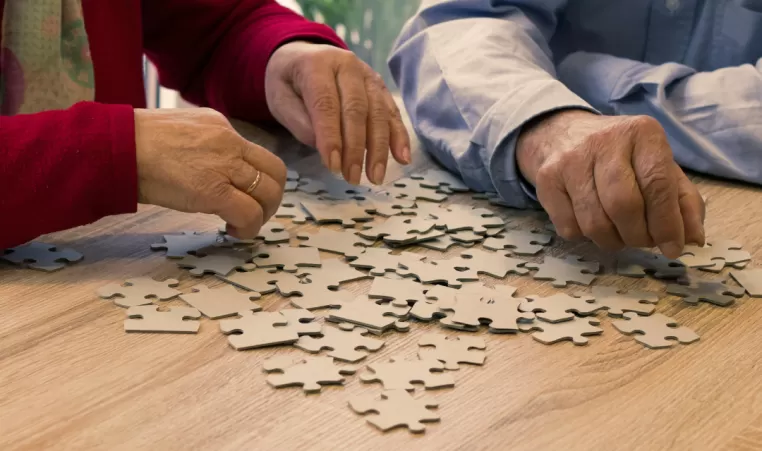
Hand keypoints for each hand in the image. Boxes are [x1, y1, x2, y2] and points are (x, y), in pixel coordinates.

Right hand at [134, 108, 286, 238]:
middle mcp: (230, 142)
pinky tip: (233, 231)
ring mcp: (225, 165)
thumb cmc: (135, 143)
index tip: (248, 195)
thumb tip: (211, 168)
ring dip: (262, 215)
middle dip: (271, 198)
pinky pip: (250, 214)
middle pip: (276, 173)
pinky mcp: (215, 190)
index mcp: (220, 126)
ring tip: (243, 225)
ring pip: (268, 194)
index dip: (262, 179)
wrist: (116, 147)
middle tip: (255, 213)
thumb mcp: (179, 131)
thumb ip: (203, 145)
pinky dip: (248, 228)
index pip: (260, 154)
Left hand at [265, 41, 410, 184]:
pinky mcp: (380, 86)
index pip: (326, 104)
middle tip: (352, 177)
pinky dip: (399, 135)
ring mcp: (367, 75)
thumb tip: (327, 147)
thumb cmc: (289, 82)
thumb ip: (299, 122)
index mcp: (317, 65)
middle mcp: (347, 65)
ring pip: (378, 112)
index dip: (331, 137)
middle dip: (356, 148)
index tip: (333, 166)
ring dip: (379, 148)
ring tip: (376, 176)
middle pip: (356, 109)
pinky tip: (402, 157)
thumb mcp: (280, 99)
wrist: (302, 56)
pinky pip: (392, 111)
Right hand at [517, 110, 704, 257]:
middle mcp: (604, 141)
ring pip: (594, 222)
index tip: (673, 247)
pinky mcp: (547, 180)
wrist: (561, 134)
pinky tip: (590, 221)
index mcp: (642, 133)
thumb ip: (682, 201)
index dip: (667, 224)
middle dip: (637, 236)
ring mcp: (570, 160)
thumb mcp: (657, 166)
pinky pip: (569, 227)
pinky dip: (585, 236)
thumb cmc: (620, 156)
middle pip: (623, 206)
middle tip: (642, 240)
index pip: (657, 185)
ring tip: (618, 234)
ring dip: (612, 240)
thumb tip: (693, 239)